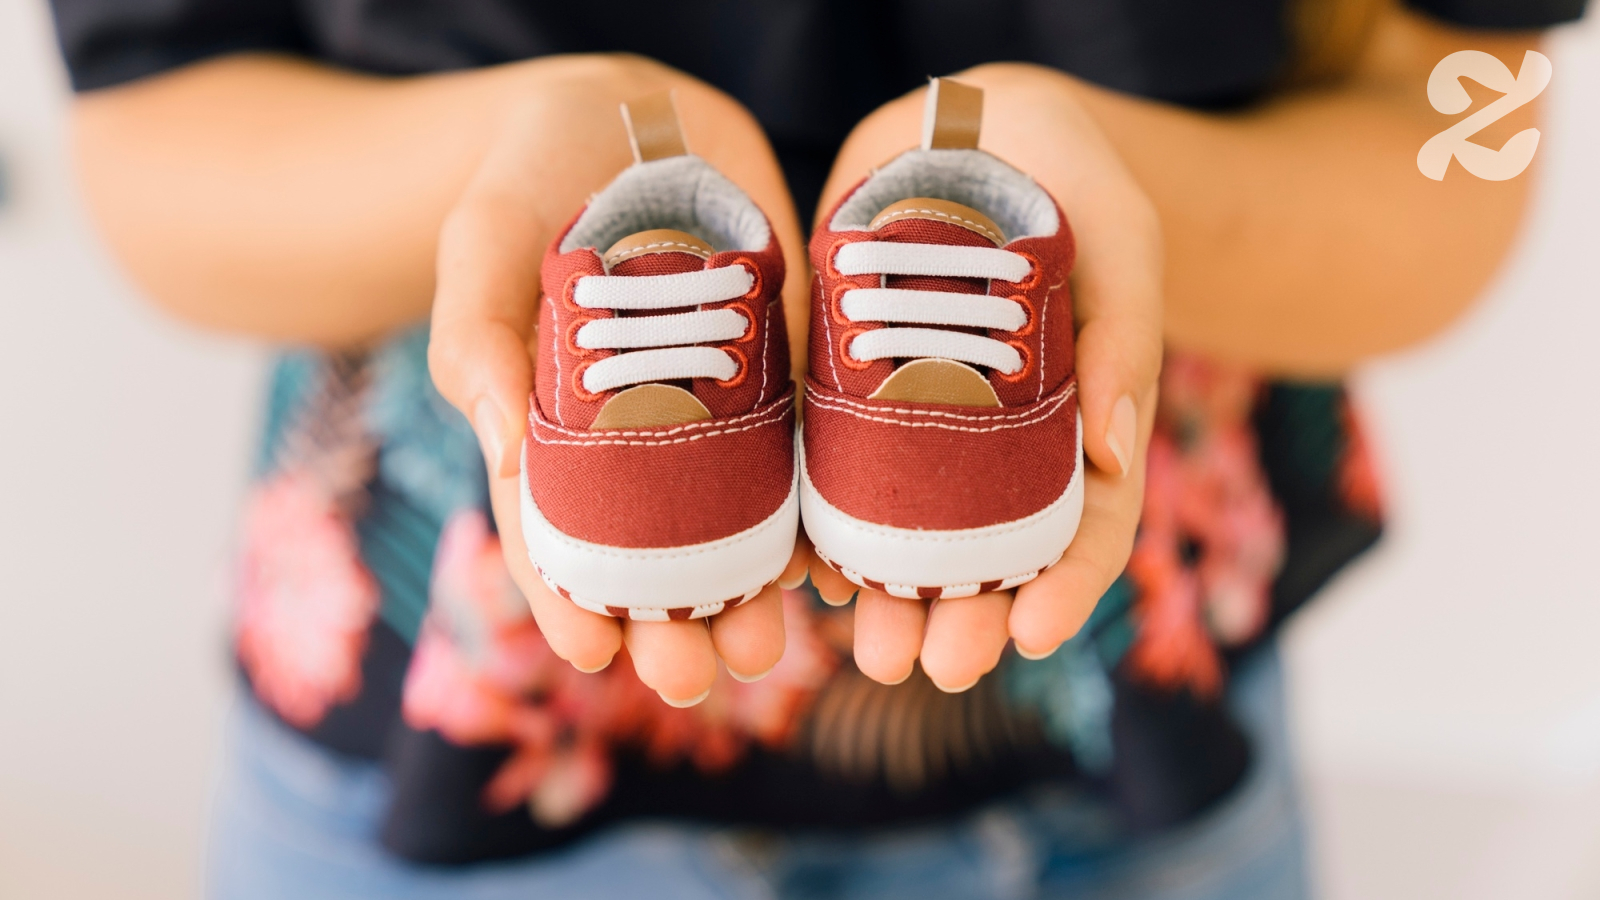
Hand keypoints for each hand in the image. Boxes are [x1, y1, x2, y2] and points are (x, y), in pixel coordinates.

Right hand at [428, 55, 810, 704]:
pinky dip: (814, 510)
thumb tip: (500, 452)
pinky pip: (797, 450)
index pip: (551, 531)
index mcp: (544, 426)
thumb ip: (478, 342)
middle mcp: (629, 434)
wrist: (625, 115)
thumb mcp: (480, 248)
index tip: (590, 656)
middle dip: (669, 621)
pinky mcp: (777, 365)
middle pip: (648, 551)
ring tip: (767, 645)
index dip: (566, 597)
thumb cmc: (525, 184)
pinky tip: (831, 562)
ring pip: (730, 520)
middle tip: (694, 677)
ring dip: (747, 590)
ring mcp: (707, 404)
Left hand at [809, 64, 1162, 690]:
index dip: (1066, 586)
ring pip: (909, 531)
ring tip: (868, 648)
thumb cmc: (1070, 179)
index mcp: (1079, 420)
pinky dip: (822, 524)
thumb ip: (1125, 339)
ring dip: (890, 597)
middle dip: (966, 616)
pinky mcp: (854, 388)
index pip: (1084, 523)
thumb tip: (1119, 462)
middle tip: (936, 668)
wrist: (971, 127)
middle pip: (989, 551)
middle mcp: (1000, 440)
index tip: (1032, 636)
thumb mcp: (1120, 242)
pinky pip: (836, 472)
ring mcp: (925, 419)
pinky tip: (805, 569)